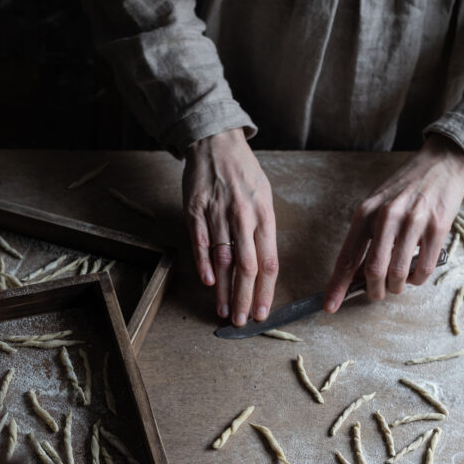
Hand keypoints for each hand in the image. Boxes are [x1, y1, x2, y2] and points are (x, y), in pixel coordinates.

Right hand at [183, 128, 278, 325]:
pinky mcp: (195, 210)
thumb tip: (262, 267)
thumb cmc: (243, 174)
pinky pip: (201, 242)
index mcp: (264, 215)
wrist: (215, 142)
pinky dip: (204, 264)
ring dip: (223, 290)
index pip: (269, 262)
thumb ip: (263, 231)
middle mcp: (243, 217)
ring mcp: (218, 214)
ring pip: (223, 260)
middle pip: (247, 267)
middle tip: (241, 321)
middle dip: (244, 298)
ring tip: (224, 312)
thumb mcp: (264, 197)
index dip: (266, 291)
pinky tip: (208, 283)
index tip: (262, 312)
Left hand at [324, 134, 463, 311]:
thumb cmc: (405, 189)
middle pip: (373, 270)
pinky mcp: (437, 226)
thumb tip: (357, 275)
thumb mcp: (377, 205)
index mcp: (365, 213)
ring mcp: (413, 221)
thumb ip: (366, 237)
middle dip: (374, 291)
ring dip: (397, 286)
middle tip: (378, 293)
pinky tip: (416, 272)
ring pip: (398, 273)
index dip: (337, 286)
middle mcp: (386, 216)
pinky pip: (423, 268)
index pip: (347, 257)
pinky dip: (418, 279)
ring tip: (399, 281)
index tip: (330, 307)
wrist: (442, 163)